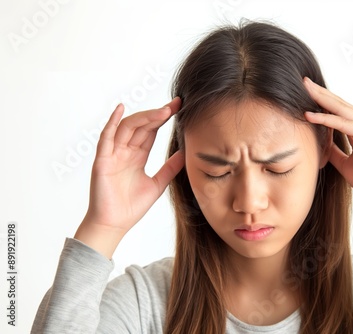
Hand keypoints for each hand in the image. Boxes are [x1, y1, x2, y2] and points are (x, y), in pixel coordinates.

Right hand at [75, 98, 184, 256]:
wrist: (114, 224)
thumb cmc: (131, 207)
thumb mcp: (158, 183)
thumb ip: (170, 167)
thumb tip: (186, 152)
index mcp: (137, 156)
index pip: (151, 131)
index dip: (164, 118)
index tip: (179, 107)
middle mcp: (125, 151)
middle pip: (142, 126)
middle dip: (158, 114)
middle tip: (176, 104)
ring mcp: (113, 154)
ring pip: (127, 127)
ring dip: (145, 117)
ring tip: (163, 111)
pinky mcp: (102, 160)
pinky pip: (106, 137)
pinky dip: (112, 122)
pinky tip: (120, 109)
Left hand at [303, 77, 352, 202]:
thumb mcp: (345, 163)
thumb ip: (335, 151)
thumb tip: (321, 144)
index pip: (339, 110)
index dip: (323, 100)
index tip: (305, 92)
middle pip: (339, 103)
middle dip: (320, 92)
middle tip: (303, 81)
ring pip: (341, 109)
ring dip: (322, 98)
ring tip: (305, 89)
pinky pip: (344, 124)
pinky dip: (326, 119)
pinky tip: (311, 115)